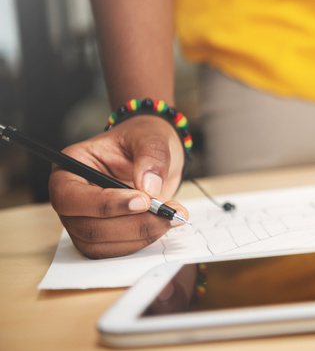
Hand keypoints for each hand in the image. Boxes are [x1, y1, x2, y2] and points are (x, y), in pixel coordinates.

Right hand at [48, 115, 187, 258]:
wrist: (157, 153)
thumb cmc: (144, 139)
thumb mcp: (151, 136)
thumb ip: (151, 157)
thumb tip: (149, 187)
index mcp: (70, 165)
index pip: (70, 196)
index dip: (104, 204)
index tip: (143, 201)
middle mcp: (73, 196)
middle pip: (87, 227)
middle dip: (131, 225)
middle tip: (167, 213)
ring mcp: (85, 218)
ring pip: (102, 244)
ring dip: (140, 235)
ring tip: (172, 216)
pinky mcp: (104, 233)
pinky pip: (116, 249)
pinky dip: (143, 241)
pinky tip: (164, 223)